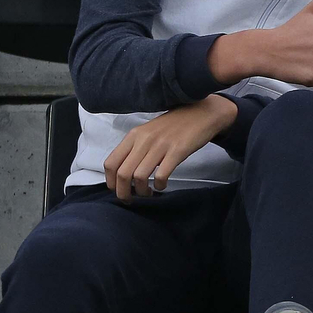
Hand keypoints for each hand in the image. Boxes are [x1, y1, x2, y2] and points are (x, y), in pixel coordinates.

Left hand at [103, 95, 236, 200]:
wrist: (201, 113)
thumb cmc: (175, 125)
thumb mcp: (148, 132)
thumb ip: (135, 148)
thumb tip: (123, 172)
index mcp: (134, 135)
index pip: (111, 163)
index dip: (111, 182)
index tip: (118, 190)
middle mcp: (144, 140)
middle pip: (123, 174)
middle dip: (124, 192)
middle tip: (130, 199)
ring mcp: (161, 145)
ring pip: (140, 177)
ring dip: (142, 191)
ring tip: (148, 193)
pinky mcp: (178, 150)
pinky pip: (162, 174)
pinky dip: (159, 185)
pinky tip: (162, 185)